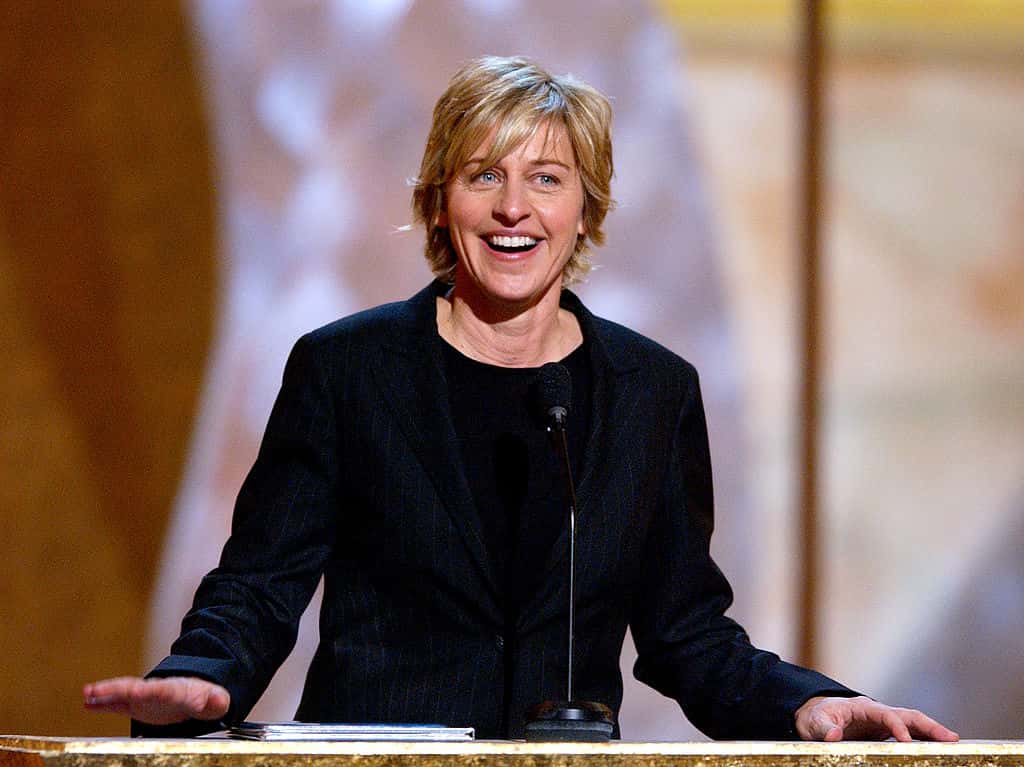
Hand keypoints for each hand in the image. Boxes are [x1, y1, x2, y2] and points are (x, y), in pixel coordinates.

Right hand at [83, 676, 229, 724]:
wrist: (195, 692)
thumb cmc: (205, 698)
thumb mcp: (216, 701)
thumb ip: (216, 701)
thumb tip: (217, 701)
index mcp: (176, 690)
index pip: (162, 690)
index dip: (151, 691)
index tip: (138, 692)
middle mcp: (155, 690)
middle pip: (135, 688)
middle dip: (117, 689)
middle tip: (98, 690)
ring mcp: (144, 695)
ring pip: (122, 691)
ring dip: (105, 692)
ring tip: (87, 693)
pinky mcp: (136, 703)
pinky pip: (117, 702)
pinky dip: (103, 702)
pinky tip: (87, 702)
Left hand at [795, 695, 958, 741]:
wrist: (814, 716)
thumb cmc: (815, 717)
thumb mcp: (815, 722)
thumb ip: (825, 728)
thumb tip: (835, 734)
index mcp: (863, 707)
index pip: (887, 714)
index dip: (898, 727)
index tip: (906, 742)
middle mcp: (877, 712)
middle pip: (909, 716)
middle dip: (930, 726)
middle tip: (952, 738)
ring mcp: (883, 722)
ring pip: (913, 724)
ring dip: (932, 733)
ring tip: (953, 743)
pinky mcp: (885, 732)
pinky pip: (908, 734)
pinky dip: (922, 740)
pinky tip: (936, 749)